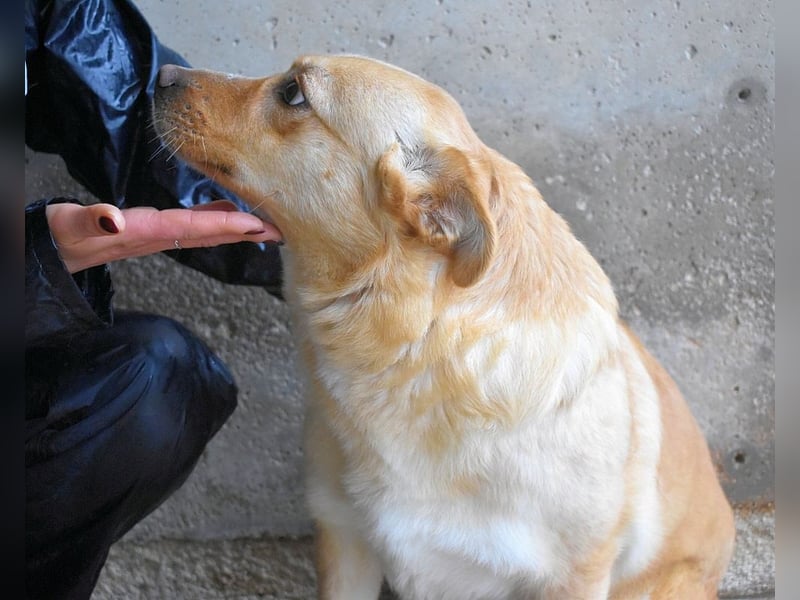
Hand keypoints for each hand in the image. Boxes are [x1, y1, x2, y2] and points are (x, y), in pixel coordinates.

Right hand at [46, 201, 281, 273]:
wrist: (55, 250)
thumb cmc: (64, 235)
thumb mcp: (72, 226)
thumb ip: (90, 220)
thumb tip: (113, 218)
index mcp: (143, 232)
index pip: (191, 227)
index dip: (224, 224)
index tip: (256, 224)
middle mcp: (157, 236)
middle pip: (209, 234)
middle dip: (245, 232)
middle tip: (281, 229)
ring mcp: (156, 235)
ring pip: (204, 231)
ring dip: (236, 228)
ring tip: (267, 223)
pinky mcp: (152, 231)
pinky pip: (191, 225)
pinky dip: (215, 219)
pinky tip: (231, 211)